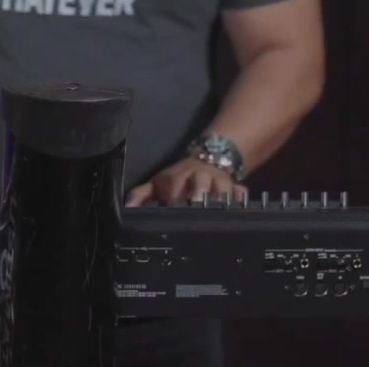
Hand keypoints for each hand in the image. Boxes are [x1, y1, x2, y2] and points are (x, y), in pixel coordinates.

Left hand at [125, 157, 247, 206]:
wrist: (208, 159)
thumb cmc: (178, 179)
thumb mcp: (157, 184)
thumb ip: (141, 196)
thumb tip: (127, 208)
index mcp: (178, 177)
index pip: (174, 183)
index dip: (172, 194)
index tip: (170, 205)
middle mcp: (199, 177)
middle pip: (200, 182)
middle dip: (199, 192)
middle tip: (197, 203)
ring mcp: (219, 182)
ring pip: (223, 187)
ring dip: (221, 196)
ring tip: (219, 209)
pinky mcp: (235, 188)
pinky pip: (241, 192)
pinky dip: (241, 198)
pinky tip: (240, 207)